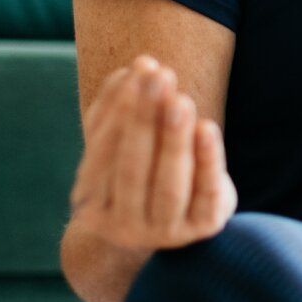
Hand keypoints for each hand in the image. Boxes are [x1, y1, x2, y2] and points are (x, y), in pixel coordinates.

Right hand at [68, 53, 237, 251]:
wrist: (168, 224)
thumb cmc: (140, 172)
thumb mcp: (121, 144)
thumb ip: (119, 108)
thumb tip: (133, 68)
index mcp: (92, 204)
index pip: (102, 154)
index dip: (118, 111)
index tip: (136, 71)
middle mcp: (124, 225)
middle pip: (133, 170)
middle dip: (145, 120)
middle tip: (159, 77)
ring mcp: (164, 233)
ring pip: (168, 186)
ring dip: (174, 140)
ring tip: (181, 100)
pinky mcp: (202, 229)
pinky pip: (206, 194)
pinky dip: (207, 161)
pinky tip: (208, 128)